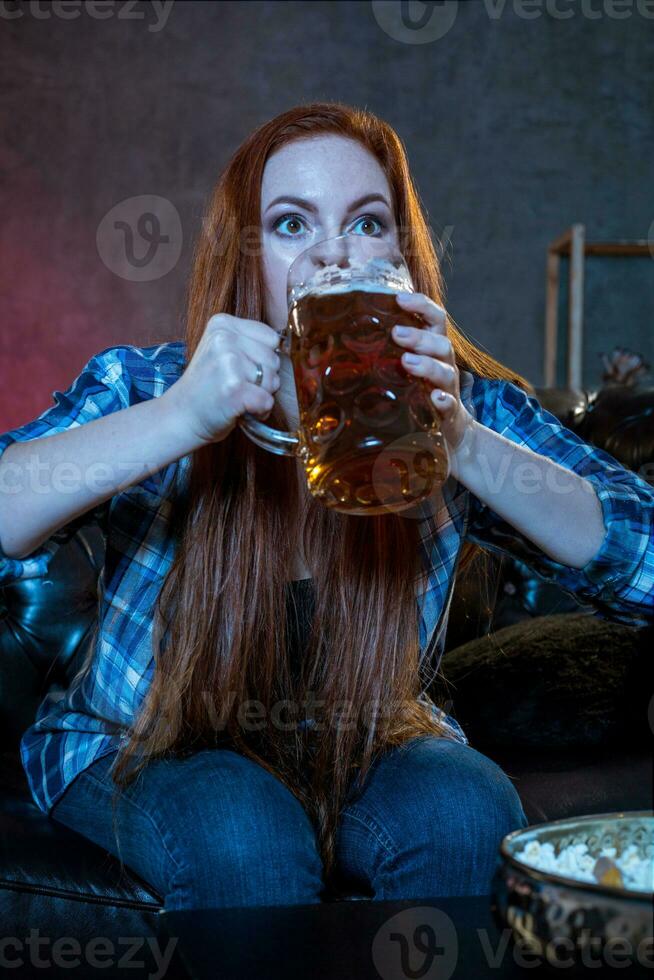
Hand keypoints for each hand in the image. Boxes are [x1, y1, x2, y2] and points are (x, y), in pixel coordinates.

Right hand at [162, 313, 282, 445]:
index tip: (241, 369)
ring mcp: (229, 363)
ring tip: (237, 397)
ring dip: (261, 395)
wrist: (182, 415)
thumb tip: (285, 347)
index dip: (263, 359)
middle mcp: (224, 339)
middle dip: (264, 379)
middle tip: (237, 386)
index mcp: (222, 324)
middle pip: (274, 359)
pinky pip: (267, 401)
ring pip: (273, 381)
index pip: (270, 337)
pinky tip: (240, 410)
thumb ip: (249, 343)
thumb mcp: (221, 350)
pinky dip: (259, 411)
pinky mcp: (234, 389)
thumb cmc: (208, 386)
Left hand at [393, 292, 474, 450]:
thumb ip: (381, 352)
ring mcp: (447, 387)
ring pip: (445, 371)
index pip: (434, 318)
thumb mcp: (400, 367)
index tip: (399, 298)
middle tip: (396, 334)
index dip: (421, 305)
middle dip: (418, 337)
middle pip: (440, 342)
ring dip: (427, 364)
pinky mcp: (448, 411)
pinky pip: (449, 404)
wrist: (446, 428)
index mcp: (431, 347)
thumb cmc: (416, 390)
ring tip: (407, 362)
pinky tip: (434, 398)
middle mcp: (443, 362)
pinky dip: (443, 400)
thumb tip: (330, 340)